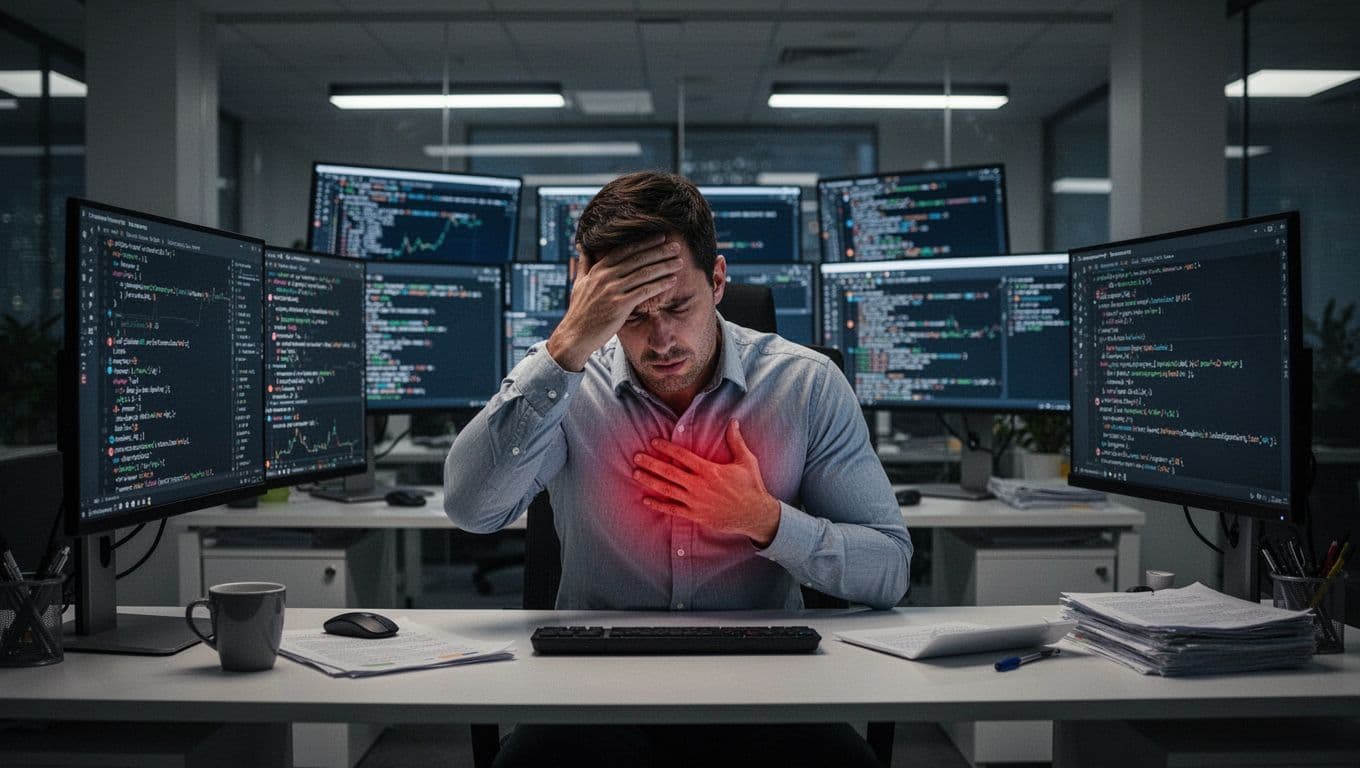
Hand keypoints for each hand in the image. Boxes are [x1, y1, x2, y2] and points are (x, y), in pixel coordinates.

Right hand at [546, 234, 684, 370]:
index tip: (660, 237)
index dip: (644, 243)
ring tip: (678, 262)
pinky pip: (644, 292)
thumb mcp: (579, 283)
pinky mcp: (619, 306)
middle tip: (676, 247)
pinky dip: (659, 285)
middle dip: (659, 252)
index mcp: (598, 270)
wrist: (575, 335)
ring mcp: (612, 291)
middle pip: (637, 260)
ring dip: (663, 266)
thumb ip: (584, 263)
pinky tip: (672, 281)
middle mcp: (605, 277)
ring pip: (643, 274)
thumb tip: (583, 246)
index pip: (625, 251)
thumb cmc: (579, 310)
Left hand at [632, 420, 780, 546]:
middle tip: (636, 456)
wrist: (755, 515)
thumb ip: (736, 441)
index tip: (654, 441)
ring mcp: (695, 502)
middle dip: (651, 463)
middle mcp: (699, 485)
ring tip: (636, 473)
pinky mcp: (696, 515)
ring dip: (650, 481)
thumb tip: (733, 421)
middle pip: (669, 472)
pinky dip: (658, 504)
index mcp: (709, 470)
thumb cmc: (751, 486)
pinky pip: (672, 509)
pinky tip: (645, 499)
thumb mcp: (746, 461)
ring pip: (667, 490)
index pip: (683, 456)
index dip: (667, 448)